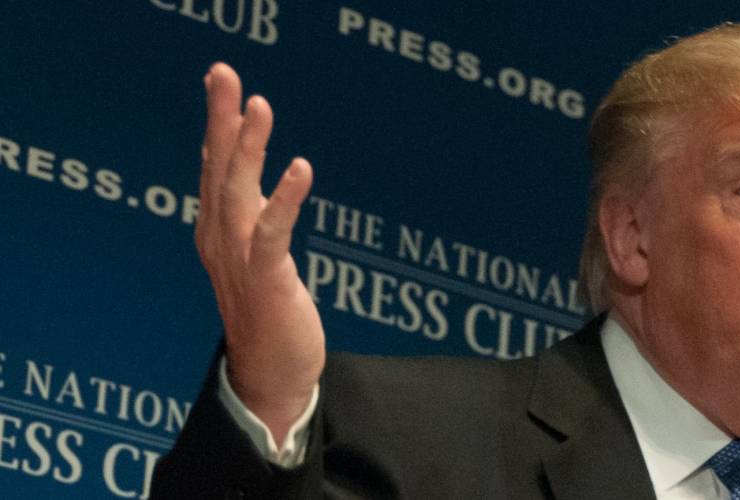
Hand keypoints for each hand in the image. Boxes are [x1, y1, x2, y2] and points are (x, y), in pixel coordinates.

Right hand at [196, 63, 324, 444]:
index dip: (218, 124)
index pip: (214, 168)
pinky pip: (273, 234)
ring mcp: (240, 260)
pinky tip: (301, 168)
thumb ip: (250, 218)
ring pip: (239, 194)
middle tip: (224, 73)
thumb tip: (252, 184)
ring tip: (259, 106)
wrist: (271, 378)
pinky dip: (285, 199)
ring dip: (248, 149)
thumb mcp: (253, 256)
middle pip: (218, 169)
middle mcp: (221, 240)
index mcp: (217, 232)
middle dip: (222, 119)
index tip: (221, 80)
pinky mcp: (267, 280)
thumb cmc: (266, 315)